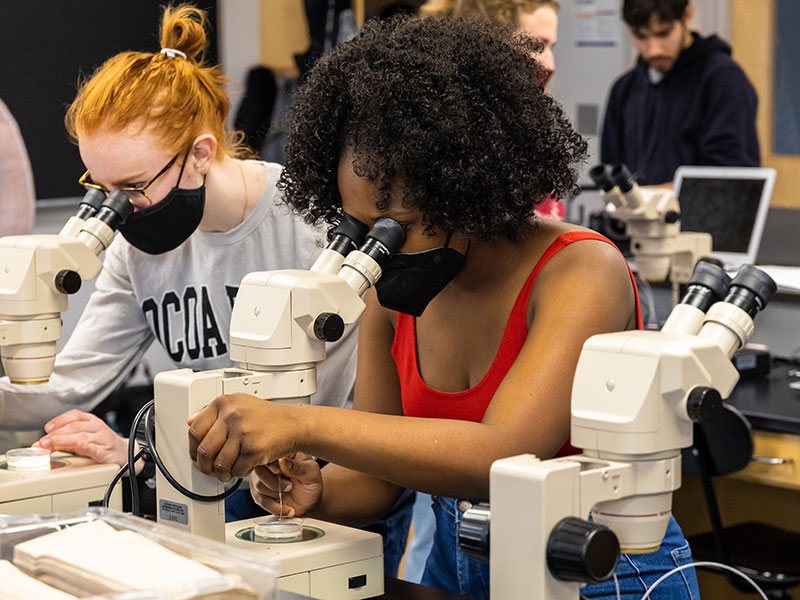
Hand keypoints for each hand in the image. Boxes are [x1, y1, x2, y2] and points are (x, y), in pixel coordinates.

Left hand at [34, 409, 130, 466]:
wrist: (124, 454)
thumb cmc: (102, 445)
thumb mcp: (83, 438)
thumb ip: (64, 440)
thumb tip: (41, 444)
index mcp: (91, 421)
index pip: (74, 415)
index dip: (59, 420)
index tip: (47, 428)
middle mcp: (97, 427)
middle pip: (74, 427)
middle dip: (56, 434)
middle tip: (43, 442)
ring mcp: (102, 439)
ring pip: (81, 437)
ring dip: (63, 441)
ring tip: (50, 446)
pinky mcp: (105, 452)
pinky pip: (92, 448)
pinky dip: (81, 447)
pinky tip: (73, 449)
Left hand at [187, 393, 302, 480]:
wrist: (293, 424)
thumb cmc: (267, 417)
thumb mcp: (238, 406)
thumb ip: (213, 413)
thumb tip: (190, 421)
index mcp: (224, 402)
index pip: (195, 430)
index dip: (192, 448)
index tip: (195, 455)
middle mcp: (232, 415)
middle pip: (204, 450)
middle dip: (204, 466)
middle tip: (209, 469)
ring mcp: (243, 432)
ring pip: (219, 464)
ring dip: (221, 473)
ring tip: (226, 472)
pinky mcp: (254, 449)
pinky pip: (236, 470)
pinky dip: (238, 473)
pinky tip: (243, 466)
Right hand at [250, 454, 322, 516]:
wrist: (310, 500)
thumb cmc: (311, 482)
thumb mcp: (311, 473)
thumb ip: (298, 467)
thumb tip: (283, 461)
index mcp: (282, 453)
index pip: (268, 454)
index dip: (270, 464)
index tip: (278, 472)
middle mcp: (269, 464)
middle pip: (259, 470)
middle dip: (273, 482)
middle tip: (289, 487)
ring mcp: (262, 478)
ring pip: (258, 485)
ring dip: (274, 494)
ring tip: (288, 494)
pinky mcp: (260, 492)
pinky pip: (259, 500)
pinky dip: (273, 506)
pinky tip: (286, 508)